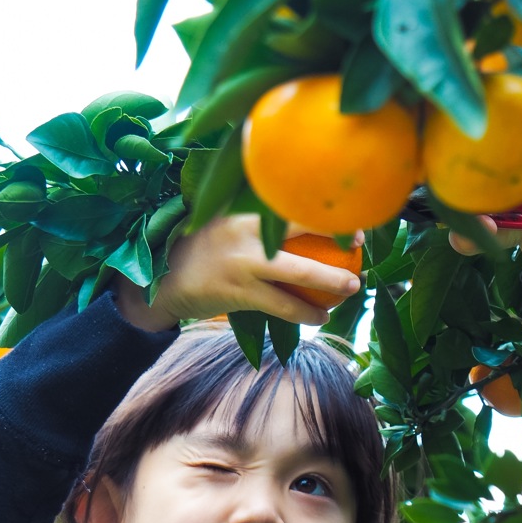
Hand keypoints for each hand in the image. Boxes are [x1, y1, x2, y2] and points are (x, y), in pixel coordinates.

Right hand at [114, 215, 363, 330]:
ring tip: (352, 289)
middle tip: (360, 253)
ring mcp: (242, 263)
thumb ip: (256, 220)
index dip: (324, 212)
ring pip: (300, 274)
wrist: (161, 283)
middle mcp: (244, 232)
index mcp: (242, 210)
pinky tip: (321, 317)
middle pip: (302, 232)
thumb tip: (302, 217)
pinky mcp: (239, 293)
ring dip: (331, 284)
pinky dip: (306, 313)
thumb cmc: (201, 252)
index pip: (290, 204)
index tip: (348, 221)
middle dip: (336, 240)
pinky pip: (284, 306)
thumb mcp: (224, 225)